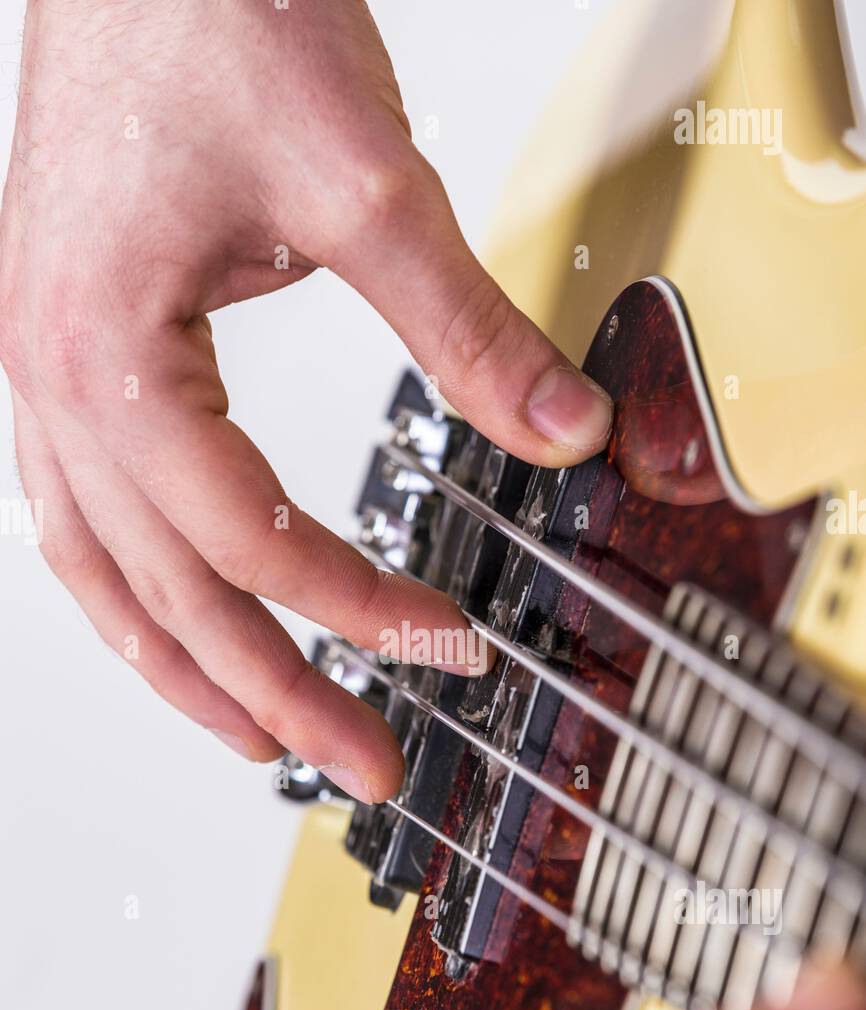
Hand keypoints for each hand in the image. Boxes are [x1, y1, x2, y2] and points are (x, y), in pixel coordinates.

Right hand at [0, 0, 611, 800]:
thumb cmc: (202, 15)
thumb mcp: (362, 181)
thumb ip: (467, 323)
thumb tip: (560, 427)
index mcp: (106, 359)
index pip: (252, 543)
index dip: (362, 608)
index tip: (447, 645)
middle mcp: (49, 382)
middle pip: (168, 592)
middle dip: (271, 691)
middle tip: (359, 761)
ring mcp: (39, 370)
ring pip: (102, 572)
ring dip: (182, 666)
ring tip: (257, 734)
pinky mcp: (61, 348)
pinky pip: (78, 511)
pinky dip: (134, 586)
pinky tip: (173, 615)